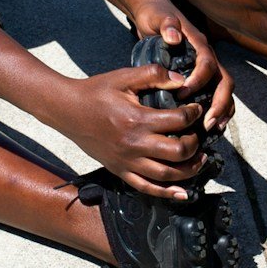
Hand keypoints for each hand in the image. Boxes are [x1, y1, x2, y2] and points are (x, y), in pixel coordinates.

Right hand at [56, 67, 208, 200]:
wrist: (67, 110)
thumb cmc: (95, 92)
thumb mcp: (124, 76)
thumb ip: (154, 74)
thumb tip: (182, 80)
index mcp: (138, 120)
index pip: (179, 121)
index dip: (194, 114)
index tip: (196, 109)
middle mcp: (135, 144)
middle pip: (178, 152)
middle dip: (195, 144)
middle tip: (198, 135)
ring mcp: (127, 162)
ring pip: (167, 175)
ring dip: (189, 169)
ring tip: (199, 159)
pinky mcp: (120, 171)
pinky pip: (146, 188)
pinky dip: (167, 193)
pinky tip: (182, 192)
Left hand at [131, 0, 235, 139]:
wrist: (153, 12)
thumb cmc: (154, 15)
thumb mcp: (156, 16)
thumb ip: (165, 23)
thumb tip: (173, 36)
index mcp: (199, 44)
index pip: (208, 64)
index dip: (199, 80)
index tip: (183, 94)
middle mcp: (207, 56)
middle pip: (224, 82)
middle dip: (220, 103)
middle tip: (206, 124)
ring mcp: (205, 67)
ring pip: (223, 91)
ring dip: (221, 110)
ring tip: (210, 130)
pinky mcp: (199, 75)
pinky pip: (214, 95)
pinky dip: (215, 110)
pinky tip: (206, 127)